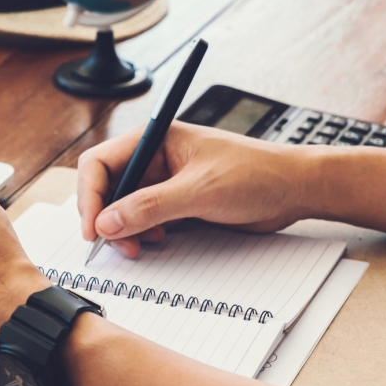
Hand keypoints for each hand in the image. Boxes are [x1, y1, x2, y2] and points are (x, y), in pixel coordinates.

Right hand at [77, 123, 317, 257]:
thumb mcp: (199, 191)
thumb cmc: (257, 173)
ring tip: (140, 245)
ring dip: (125, 230)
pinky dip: (142, 234)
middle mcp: (153, 159)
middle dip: (107, 218)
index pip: (99, 163)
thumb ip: (149, 207)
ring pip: (122, 208)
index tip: (93, 228)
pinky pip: (143, 219)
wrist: (295, 189)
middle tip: (116, 244)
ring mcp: (163, 181)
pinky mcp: (176, 202)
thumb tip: (107, 223)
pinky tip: (159, 239)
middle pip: (106, 188)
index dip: (90, 196)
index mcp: (153, 140)